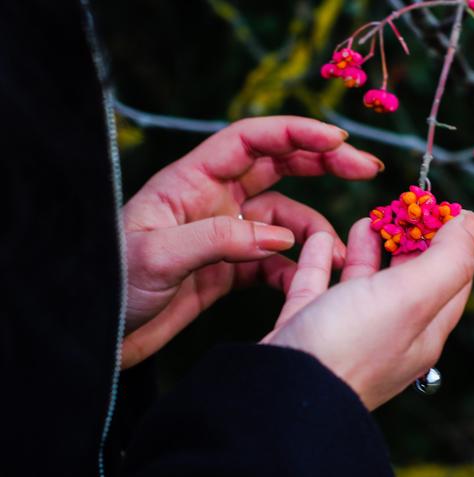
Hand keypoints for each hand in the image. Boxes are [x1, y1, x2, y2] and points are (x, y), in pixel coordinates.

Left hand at [121, 116, 383, 368]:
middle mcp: (213, 201)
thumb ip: (221, 241)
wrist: (97, 336)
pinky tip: (308, 285)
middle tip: (367, 169)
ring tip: (338, 258)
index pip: (252, 141)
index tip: (339, 140)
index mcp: (191, 181)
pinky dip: (296, 270)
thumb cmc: (112, 286)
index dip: (297, 133)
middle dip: (324, 163)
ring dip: (315, 234)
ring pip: (285, 220)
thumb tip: (283, 238)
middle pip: (278, 167)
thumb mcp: (159, 257)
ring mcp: (225, 235)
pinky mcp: (230, 270)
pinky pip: (275, 262)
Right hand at [262, 211, 473, 409]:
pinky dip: (323, 259)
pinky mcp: (306, 327)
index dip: (452, 241)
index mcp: (423, 330)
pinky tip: (321, 239)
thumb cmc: (350, 348)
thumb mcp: (412, 298)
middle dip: (411, 240)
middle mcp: (388, 333)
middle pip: (408, 278)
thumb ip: (448, 260)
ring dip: (370, 247)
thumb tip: (473, 224)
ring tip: (369, 218)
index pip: (452, 280)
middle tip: (405, 206)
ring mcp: (345, 331)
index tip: (442, 206)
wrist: (281, 393)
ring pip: (364, 282)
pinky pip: (318, 286)